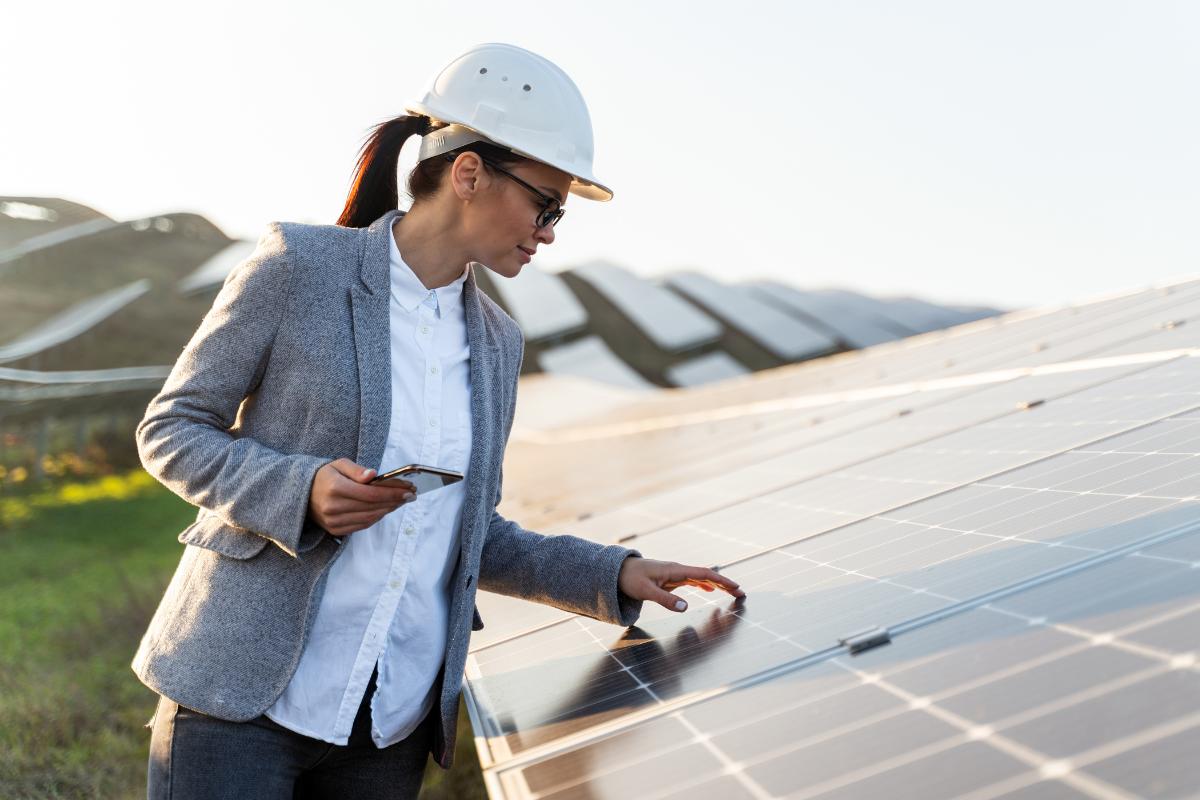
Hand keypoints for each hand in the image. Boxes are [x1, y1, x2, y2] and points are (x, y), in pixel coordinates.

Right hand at [307, 458, 416, 536]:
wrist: (302, 494)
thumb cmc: (324, 476)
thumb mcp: (338, 464)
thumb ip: (356, 470)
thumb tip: (373, 475)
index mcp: (334, 488)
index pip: (371, 493)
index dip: (392, 492)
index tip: (409, 488)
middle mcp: (333, 507)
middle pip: (373, 506)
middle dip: (395, 500)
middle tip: (411, 495)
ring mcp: (333, 521)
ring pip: (370, 518)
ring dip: (388, 510)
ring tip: (401, 501)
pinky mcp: (335, 530)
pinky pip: (362, 525)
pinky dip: (377, 517)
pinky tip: (386, 509)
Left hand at [617, 557, 744, 612]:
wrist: (617, 571)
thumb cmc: (630, 579)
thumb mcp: (646, 591)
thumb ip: (665, 600)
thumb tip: (686, 607)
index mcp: (675, 570)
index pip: (704, 574)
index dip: (722, 581)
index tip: (736, 587)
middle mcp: (678, 570)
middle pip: (707, 575)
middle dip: (725, 583)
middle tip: (741, 593)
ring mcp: (675, 574)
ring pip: (701, 578)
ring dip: (717, 584)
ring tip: (732, 592)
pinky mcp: (670, 579)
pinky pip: (692, 581)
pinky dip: (704, 585)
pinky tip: (709, 590)